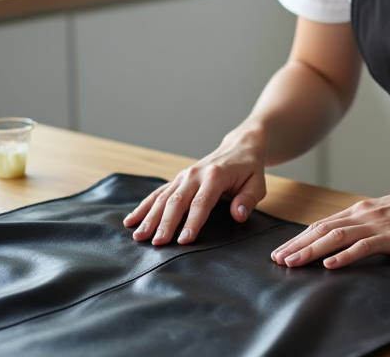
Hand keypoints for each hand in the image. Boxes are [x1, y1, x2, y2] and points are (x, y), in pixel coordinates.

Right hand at [123, 129, 266, 245]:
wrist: (240, 146)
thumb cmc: (249, 169)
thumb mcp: (258, 183)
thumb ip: (248, 199)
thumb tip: (238, 215)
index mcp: (215, 175)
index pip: (201, 202)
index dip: (192, 222)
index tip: (183, 241)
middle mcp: (195, 174)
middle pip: (177, 201)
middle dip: (165, 223)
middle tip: (156, 243)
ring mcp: (183, 176)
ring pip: (163, 198)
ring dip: (150, 217)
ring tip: (139, 236)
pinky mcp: (177, 180)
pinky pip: (157, 193)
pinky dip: (143, 207)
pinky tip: (131, 221)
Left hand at [270, 183, 389, 269]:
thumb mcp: (386, 215)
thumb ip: (366, 225)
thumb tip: (347, 239)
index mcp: (361, 210)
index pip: (322, 224)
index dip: (300, 238)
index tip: (283, 250)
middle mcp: (364, 214)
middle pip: (323, 229)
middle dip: (297, 245)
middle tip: (277, 259)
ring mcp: (377, 224)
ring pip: (336, 237)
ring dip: (311, 250)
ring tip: (293, 262)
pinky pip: (364, 247)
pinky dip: (344, 255)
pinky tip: (330, 264)